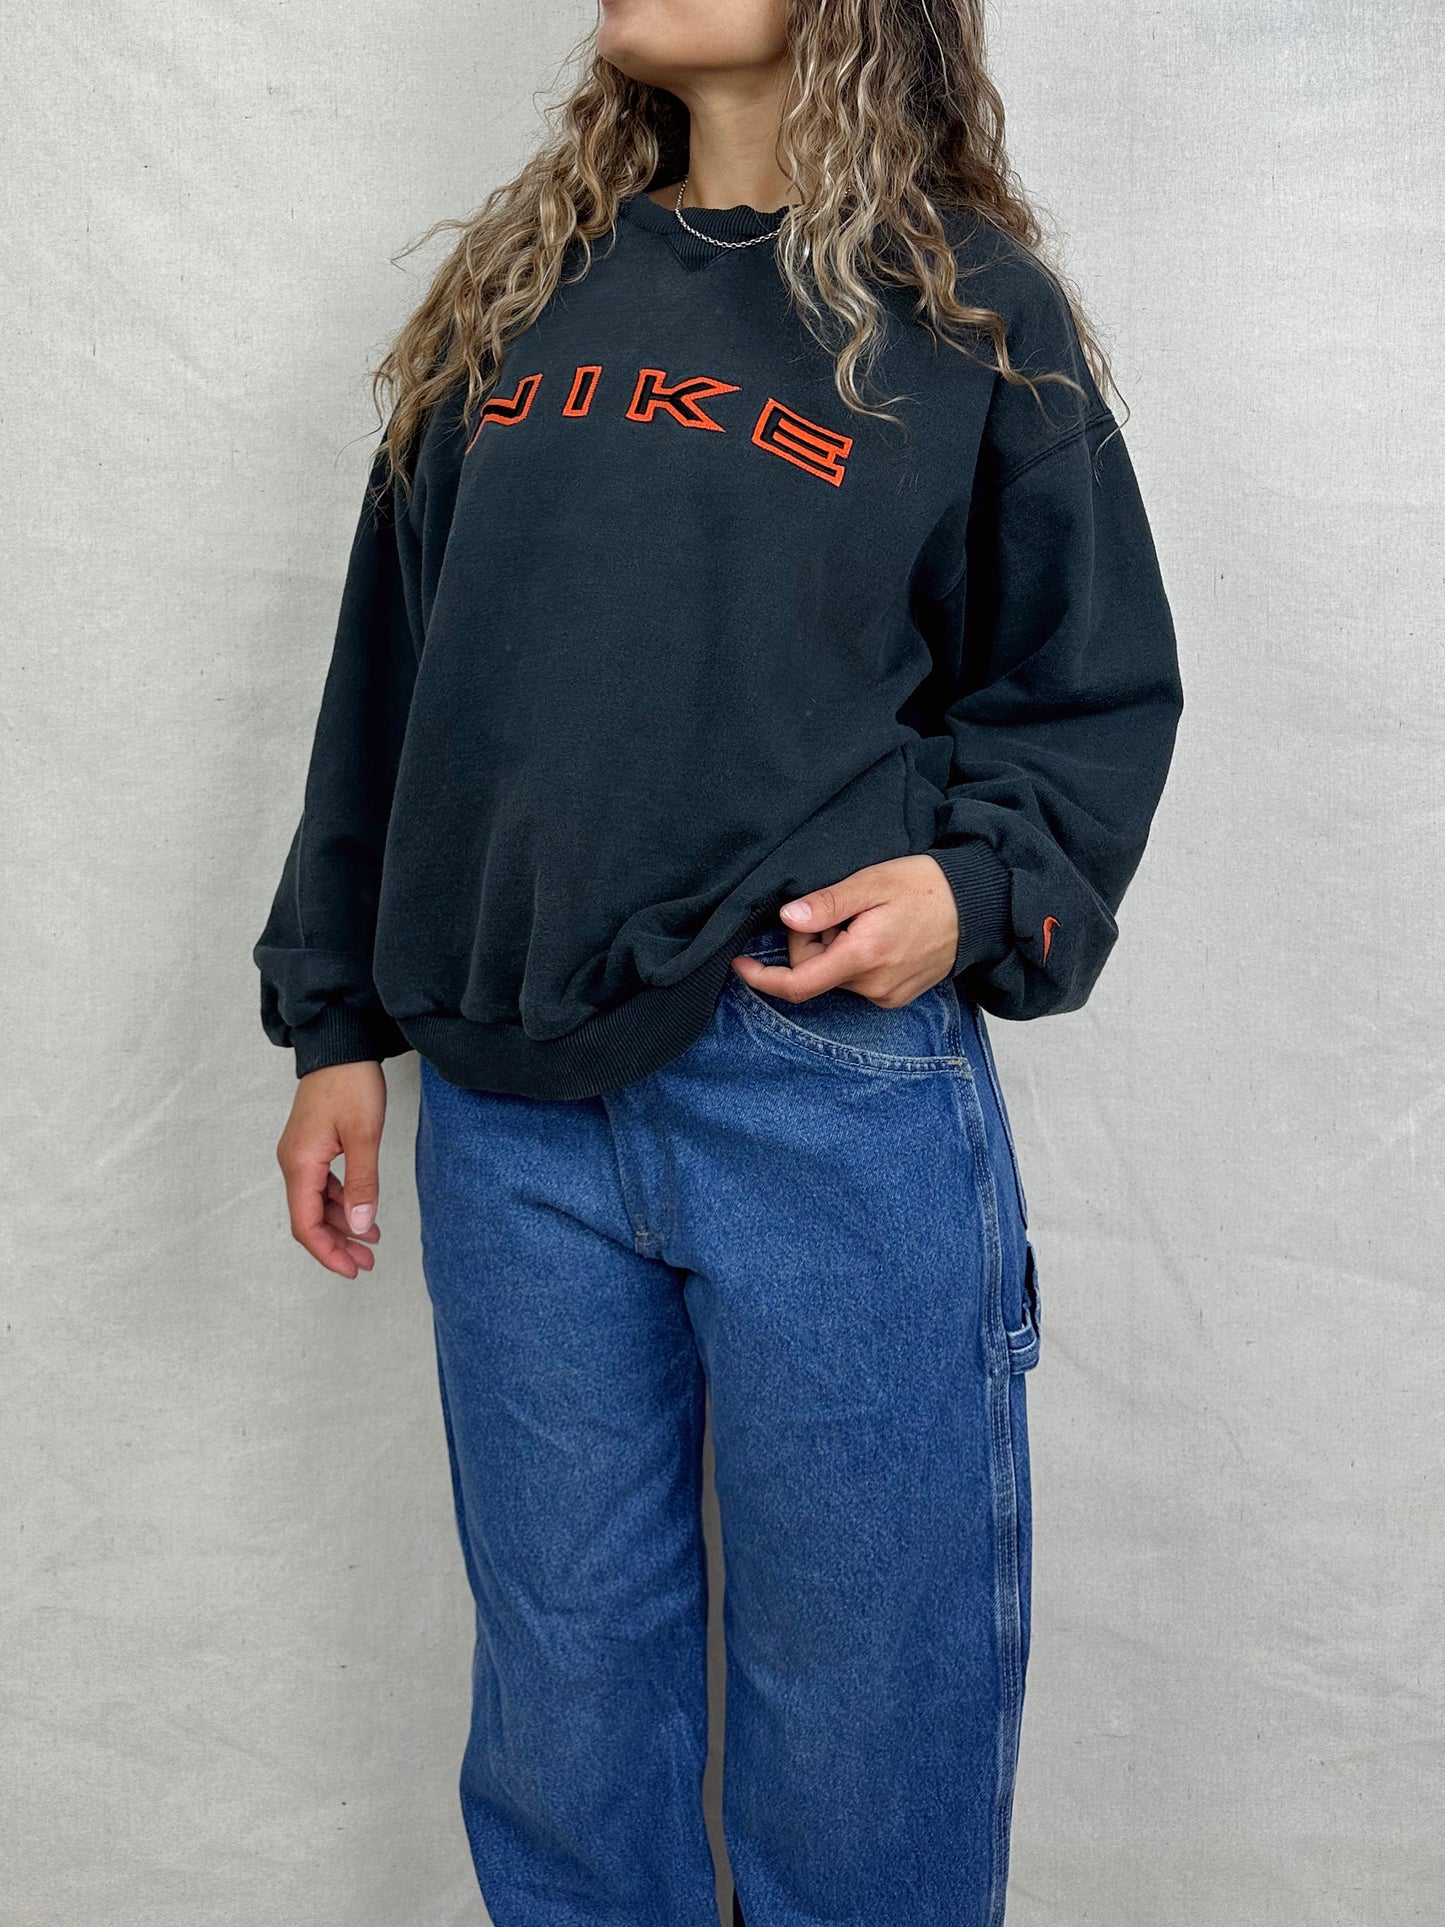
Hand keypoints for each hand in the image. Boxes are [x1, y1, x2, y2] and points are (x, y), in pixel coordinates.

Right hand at [276, 1061, 387, 1277]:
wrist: (340, 1044)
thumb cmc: (351, 1083)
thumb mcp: (364, 1135)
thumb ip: (362, 1183)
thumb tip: (360, 1226)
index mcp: (300, 1164)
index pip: (305, 1224)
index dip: (327, 1252)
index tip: (352, 1270)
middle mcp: (293, 1163)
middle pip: (309, 1218)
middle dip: (337, 1244)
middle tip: (367, 1263)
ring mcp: (301, 1155)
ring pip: (317, 1204)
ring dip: (341, 1225)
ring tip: (371, 1243)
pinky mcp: (313, 1147)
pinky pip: (323, 1186)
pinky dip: (342, 1203)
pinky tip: (364, 1213)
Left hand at [730, 854, 958, 1005]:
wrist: (978, 907)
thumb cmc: (926, 887)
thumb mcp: (872, 882)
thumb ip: (828, 903)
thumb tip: (788, 918)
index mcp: (863, 957)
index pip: (799, 984)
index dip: (762, 978)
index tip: (738, 964)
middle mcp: (873, 986)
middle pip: (814, 972)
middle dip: (811, 940)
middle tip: (838, 909)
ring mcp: (886, 996)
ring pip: (834, 976)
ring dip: (834, 948)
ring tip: (867, 919)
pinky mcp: (896, 997)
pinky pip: (855, 981)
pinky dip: (853, 959)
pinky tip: (878, 934)